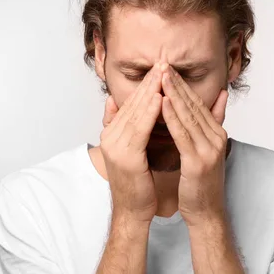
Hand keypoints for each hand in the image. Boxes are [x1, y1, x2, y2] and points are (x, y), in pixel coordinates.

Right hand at [100, 64, 163, 223]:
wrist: (133, 212)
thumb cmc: (138, 183)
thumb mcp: (132, 149)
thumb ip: (128, 126)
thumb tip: (118, 102)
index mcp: (112, 133)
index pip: (130, 102)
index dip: (145, 84)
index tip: (160, 67)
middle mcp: (110, 136)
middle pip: (132, 103)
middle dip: (149, 82)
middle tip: (163, 61)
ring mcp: (115, 146)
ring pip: (136, 112)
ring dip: (151, 91)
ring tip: (163, 73)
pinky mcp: (126, 156)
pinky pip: (140, 128)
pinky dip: (150, 112)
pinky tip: (161, 98)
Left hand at [160, 66, 229, 226]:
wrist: (206, 213)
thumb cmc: (200, 183)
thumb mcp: (206, 150)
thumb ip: (210, 124)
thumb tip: (220, 97)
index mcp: (217, 133)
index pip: (198, 103)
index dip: (182, 85)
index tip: (167, 69)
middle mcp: (216, 137)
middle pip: (194, 105)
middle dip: (177, 84)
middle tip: (163, 64)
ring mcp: (209, 149)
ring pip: (188, 115)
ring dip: (173, 94)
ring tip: (160, 76)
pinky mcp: (198, 161)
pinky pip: (182, 133)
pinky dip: (172, 116)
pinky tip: (162, 102)